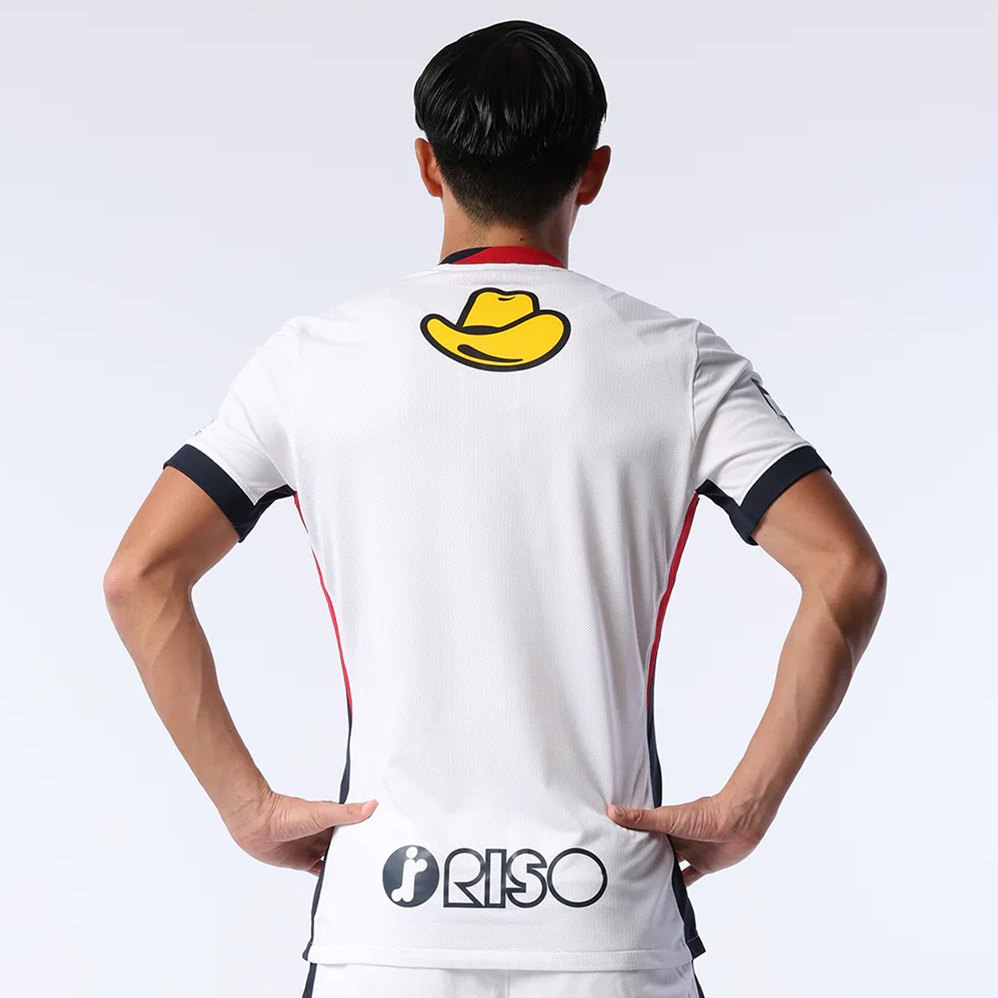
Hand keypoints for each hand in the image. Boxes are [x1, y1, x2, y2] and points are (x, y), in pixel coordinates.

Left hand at [224, 788, 378, 875]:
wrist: (256, 824)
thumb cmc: (286, 813)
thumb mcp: (321, 814)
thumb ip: (346, 813)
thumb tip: (373, 805)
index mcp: (332, 819)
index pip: (356, 827)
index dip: (369, 834)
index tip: (386, 841)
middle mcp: (324, 833)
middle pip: (346, 845)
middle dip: (359, 852)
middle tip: (379, 865)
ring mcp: (314, 848)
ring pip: (335, 859)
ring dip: (345, 866)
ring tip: (364, 878)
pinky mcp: (302, 862)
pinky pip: (319, 871)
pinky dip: (328, 877)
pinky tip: (339, 885)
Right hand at [605, 793, 770, 886]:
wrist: (738, 823)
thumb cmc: (704, 815)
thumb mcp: (667, 818)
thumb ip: (641, 818)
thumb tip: (612, 811)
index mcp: (665, 824)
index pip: (641, 832)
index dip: (628, 839)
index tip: (610, 847)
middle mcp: (675, 837)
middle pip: (654, 850)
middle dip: (641, 859)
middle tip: (621, 872)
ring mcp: (689, 852)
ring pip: (669, 865)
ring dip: (658, 873)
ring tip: (638, 886)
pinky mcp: (703, 865)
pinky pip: (688, 878)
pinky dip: (678, 886)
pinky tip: (666, 896)